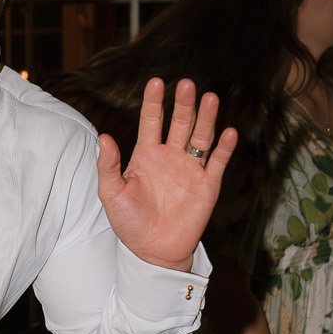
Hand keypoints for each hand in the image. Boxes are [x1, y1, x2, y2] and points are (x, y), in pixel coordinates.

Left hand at [97, 78, 238, 272]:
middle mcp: (170, 157)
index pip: (151, 121)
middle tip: (187, 84)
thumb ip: (108, 166)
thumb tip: (103, 137)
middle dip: (183, 104)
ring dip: (206, 118)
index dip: (153, 102)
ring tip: (210, 98)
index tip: (155, 82)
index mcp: (146, 155)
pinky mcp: (207, 185)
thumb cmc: (129, 223)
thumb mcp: (112, 194)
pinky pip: (217, 162)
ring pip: (200, 137)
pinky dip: (224, 148)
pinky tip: (229, 132)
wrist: (152, 251)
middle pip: (179, 123)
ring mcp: (190, 169)